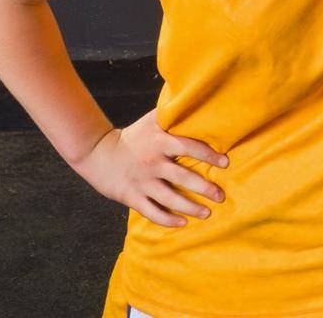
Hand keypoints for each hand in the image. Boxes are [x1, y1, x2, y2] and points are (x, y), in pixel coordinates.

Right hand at [71, 108, 228, 227]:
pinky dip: (168, 220)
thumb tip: (195, 99)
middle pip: (183, 177)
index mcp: (160, 141)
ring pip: (170, 199)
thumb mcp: (152, 121)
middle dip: (205, 188)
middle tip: (221, 196)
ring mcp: (142, 181)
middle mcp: (152, 162)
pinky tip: (183, 223)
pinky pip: (152, 211)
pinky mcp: (131, 196)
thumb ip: (172, 114)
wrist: (97, 152)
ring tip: (207, 213)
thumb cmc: (133, 135)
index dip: (208, 155)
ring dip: (190, 208)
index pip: (189, 147)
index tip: (225, 163)